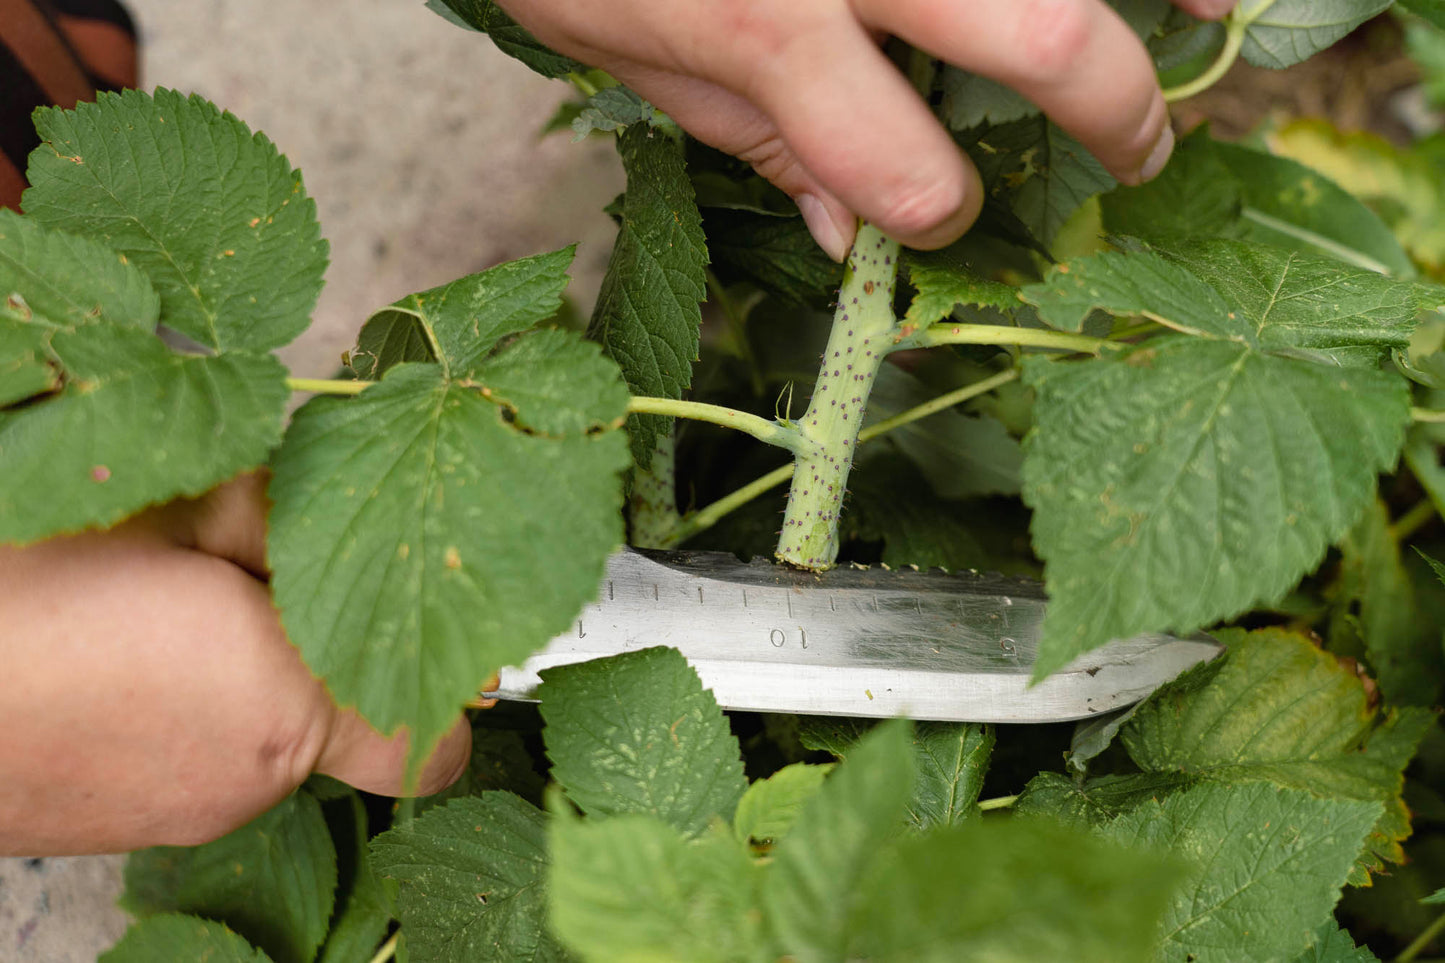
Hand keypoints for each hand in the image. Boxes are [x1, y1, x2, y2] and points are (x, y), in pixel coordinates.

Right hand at [0, 473, 471, 855]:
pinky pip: (194, 752)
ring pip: (262, 729)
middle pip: (337, 710)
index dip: (441, 685)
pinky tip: (107, 646)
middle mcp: (245, 785)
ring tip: (145, 597)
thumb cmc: (19, 583)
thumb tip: (337, 503)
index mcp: (281, 711)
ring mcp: (176, 813)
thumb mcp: (169, 506)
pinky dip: (179, 698)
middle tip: (226, 563)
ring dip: (237, 661)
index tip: (415, 618)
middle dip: (311, 631)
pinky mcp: (118, 823)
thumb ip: (275, 514)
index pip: (432, 743)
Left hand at [500, 0, 1233, 258]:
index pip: (904, 167)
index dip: (934, 212)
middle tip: (1137, 154)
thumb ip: (758, 140)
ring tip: (1211, 25)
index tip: (936, 216)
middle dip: (1112, 110)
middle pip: (1041, 36)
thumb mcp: (627, 55)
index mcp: (767, 28)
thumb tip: (856, 239)